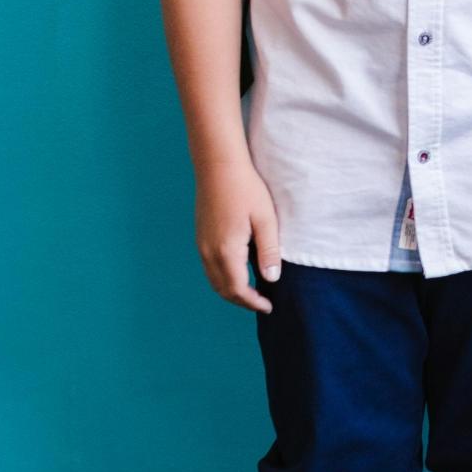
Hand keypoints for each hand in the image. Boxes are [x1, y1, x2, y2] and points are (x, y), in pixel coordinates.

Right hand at [195, 155, 280, 313]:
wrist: (218, 165)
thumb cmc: (246, 189)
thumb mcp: (265, 220)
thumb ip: (268, 251)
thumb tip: (271, 279)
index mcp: (226, 250)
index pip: (237, 289)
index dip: (252, 302)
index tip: (268, 306)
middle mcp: (208, 251)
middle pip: (223, 289)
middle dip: (242, 301)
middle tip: (262, 303)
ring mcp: (201, 244)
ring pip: (214, 279)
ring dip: (231, 290)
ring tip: (252, 292)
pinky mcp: (200, 236)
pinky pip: (209, 267)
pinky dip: (223, 277)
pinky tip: (238, 272)